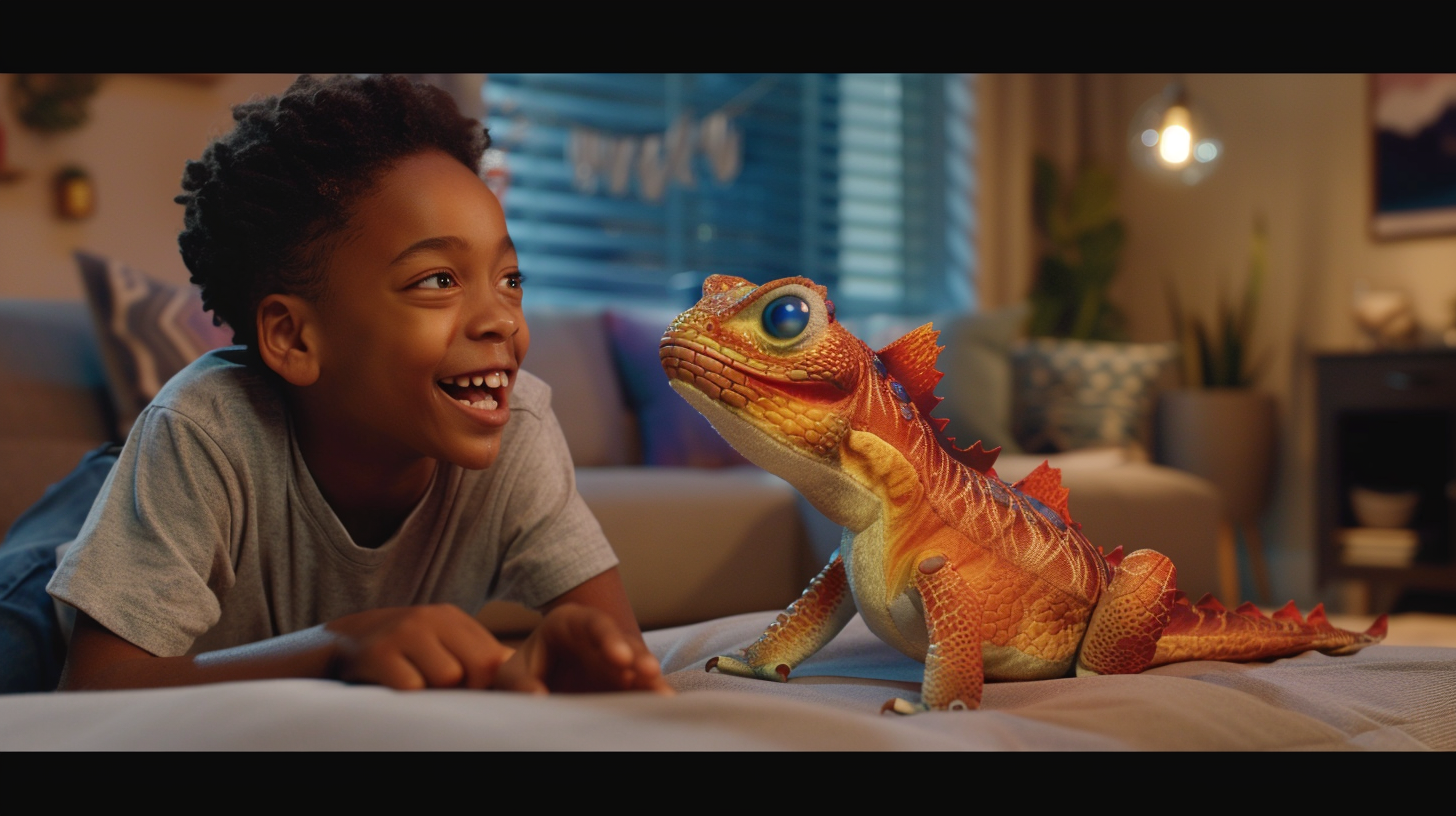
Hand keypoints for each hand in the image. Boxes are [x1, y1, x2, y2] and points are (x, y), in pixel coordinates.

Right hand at [325, 604, 512, 689]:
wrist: (337, 643)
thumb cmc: (399, 653)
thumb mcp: (438, 645)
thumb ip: (476, 658)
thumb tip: (524, 682)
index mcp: (451, 617)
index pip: (495, 657)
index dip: (494, 685)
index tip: (487, 700)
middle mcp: (430, 618)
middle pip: (478, 667)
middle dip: (468, 690)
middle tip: (446, 695)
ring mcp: (403, 632)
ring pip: (447, 678)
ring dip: (434, 693)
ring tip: (416, 683)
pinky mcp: (378, 652)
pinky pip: (411, 687)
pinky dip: (407, 694)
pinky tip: (393, 686)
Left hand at [492, 603, 672, 694]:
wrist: (530, 685)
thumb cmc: (522, 671)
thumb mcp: (509, 674)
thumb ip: (519, 683)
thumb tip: (539, 699)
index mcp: (570, 623)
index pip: (594, 623)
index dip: (610, 639)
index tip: (621, 659)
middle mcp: (599, 640)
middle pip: (624, 643)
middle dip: (639, 658)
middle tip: (650, 674)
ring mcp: (613, 663)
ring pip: (638, 666)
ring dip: (650, 680)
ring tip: (663, 698)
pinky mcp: (621, 685)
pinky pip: (639, 689)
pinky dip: (648, 698)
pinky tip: (661, 709)